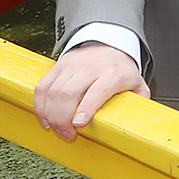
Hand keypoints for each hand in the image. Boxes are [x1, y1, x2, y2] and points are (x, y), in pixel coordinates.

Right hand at [33, 43, 147, 141]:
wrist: (107, 44)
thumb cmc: (121, 70)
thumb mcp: (137, 83)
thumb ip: (139, 102)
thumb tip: (138, 123)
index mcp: (113, 74)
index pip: (98, 90)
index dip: (86, 107)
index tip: (78, 124)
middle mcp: (91, 68)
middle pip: (69, 93)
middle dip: (63, 117)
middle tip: (67, 134)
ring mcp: (72, 66)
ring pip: (53, 91)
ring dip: (50, 114)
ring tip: (55, 129)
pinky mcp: (57, 66)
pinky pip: (43, 86)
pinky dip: (40, 104)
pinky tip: (45, 118)